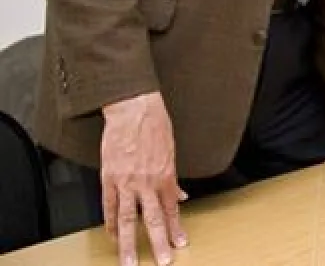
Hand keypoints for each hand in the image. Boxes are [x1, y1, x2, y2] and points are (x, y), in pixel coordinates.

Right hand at [100, 92, 187, 265]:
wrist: (133, 110)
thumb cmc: (154, 124)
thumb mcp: (171, 150)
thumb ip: (173, 178)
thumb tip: (179, 194)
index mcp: (165, 175)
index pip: (171, 210)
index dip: (176, 228)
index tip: (180, 242)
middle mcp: (147, 182)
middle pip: (153, 220)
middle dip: (159, 243)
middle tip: (163, 259)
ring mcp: (127, 182)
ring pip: (127, 220)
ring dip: (129, 243)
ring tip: (130, 261)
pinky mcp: (109, 178)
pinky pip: (108, 205)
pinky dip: (109, 222)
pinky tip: (110, 235)